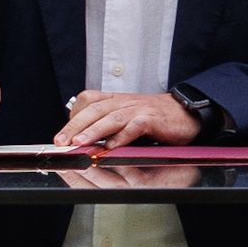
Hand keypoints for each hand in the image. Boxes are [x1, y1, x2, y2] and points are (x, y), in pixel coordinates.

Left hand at [58, 89, 199, 148]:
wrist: (186, 112)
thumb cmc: (156, 117)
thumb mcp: (128, 116)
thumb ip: (108, 123)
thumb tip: (85, 138)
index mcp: (116, 99)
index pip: (88, 100)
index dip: (73, 116)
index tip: (62, 135)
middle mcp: (124, 101)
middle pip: (94, 109)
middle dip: (74, 126)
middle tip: (61, 142)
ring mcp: (138, 109)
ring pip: (110, 118)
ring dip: (92, 131)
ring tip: (78, 143)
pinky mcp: (152, 119)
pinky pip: (134, 127)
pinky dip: (121, 137)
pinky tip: (110, 147)